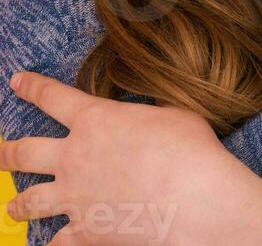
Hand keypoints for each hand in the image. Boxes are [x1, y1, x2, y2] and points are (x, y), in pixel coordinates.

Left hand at [0, 70, 222, 244]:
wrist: (192, 198)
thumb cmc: (188, 149)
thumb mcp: (169, 113)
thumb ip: (147, 115)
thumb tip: (150, 121)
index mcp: (94, 119)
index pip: (52, 97)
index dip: (31, 87)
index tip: (17, 81)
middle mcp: (74, 157)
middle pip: (26, 152)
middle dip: (8, 153)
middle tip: (0, 153)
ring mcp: (76, 197)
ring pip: (31, 200)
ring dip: (18, 204)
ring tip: (11, 208)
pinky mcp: (86, 232)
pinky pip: (58, 243)